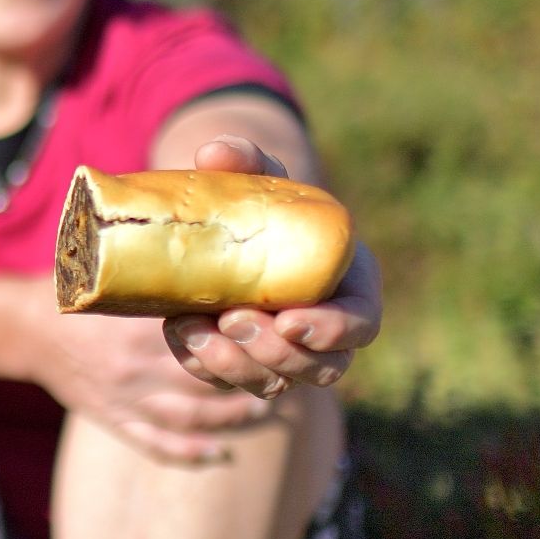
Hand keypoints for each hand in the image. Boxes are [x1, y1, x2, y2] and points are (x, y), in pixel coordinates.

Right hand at [31, 294, 278, 464]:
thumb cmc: (80, 294)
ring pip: (192, 417)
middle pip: (208, 382)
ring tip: (262, 407)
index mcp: (138, 326)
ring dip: (233, 417)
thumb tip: (217, 247)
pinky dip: (192, 454)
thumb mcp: (114, 276)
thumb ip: (159, 273)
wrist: (27, 329)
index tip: (273, 331)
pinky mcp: (113, 419)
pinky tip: (220, 453)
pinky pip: (157, 445)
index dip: (244, 339)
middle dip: (251, 380)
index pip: (205, 337)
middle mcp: (134, 366)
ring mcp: (124, 398)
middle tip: (281, 373)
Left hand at [160, 135, 383, 398]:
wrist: (216, 230)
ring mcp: (283, 356)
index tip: (290, 320)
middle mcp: (324, 331)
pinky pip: (226, 381)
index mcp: (348, 285)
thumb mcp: (256, 176)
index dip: (334, 331)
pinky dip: (200, 362)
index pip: (362, 325)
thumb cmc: (256, 202)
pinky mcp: (241, 365)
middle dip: (276, 353)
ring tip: (196, 326)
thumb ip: (244, 158)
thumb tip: (215, 153)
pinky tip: (177, 329)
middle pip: (321, 368)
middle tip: (232, 319)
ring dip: (235, 364)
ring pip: (274, 385)